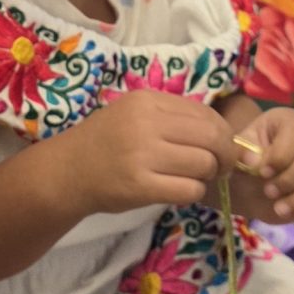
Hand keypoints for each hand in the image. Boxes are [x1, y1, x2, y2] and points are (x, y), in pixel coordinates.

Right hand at [64, 91, 238, 216]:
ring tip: (195, 179)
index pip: (205, 113)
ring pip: (204, 164)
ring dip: (208, 176)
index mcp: (147, 101)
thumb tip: (220, 132)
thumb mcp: (134, 114)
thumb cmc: (105, 141)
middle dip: (225, 155)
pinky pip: (189, 190)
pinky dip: (194, 193)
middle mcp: (145, 123)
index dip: (223, 133)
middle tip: (221, 168)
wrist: (67, 171)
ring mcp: (142, 155)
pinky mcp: (140, 186)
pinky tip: (182, 191)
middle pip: (211, 138)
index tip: (221, 148)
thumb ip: (172, 116)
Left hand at [232, 109, 293, 224]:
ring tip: (280, 208)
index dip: (281, 154)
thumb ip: (244, 153)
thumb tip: (253, 162)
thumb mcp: (242, 151)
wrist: (257, 181)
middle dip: (293, 177)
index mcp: (292, 121)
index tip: (263, 173)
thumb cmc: (251, 160)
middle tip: (269, 192)